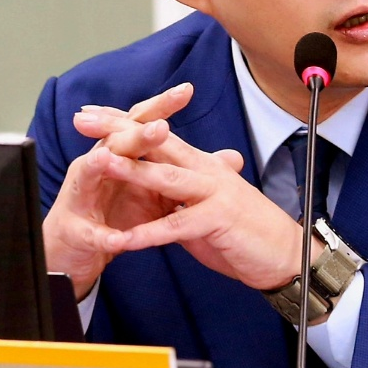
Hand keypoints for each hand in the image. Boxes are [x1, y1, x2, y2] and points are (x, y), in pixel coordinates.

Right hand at [42, 84, 194, 297]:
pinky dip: (101, 235)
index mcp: (121, 153)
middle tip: (159, 126)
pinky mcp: (74, 230)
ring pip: (88, 175)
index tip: (188, 89)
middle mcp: (96, 166)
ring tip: (110, 159)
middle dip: (135, 133)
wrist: (81, 250)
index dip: (162, 107)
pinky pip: (89, 232)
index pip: (142, 123)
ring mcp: (81, 196)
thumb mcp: (160, 191)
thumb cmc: (119, 213)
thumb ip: (190, 170)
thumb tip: (234, 157)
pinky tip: (114, 239)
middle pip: (116, 141)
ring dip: (99, 166)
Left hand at [69, 90, 305, 292]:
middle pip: (157, 143)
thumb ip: (181, 196)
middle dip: (118, 130)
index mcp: (201, 164)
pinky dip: (149, 234)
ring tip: (100, 163)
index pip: (158, 136)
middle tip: (82, 119)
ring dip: (132, 170)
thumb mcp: (207, 205)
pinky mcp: (218, 219)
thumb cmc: (246, 230)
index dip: (124, 122)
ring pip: (166, 177)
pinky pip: (177, 226)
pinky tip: (124, 240)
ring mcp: (214, 192)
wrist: (285, 254)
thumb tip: (158, 192)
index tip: (90, 113)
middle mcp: (207, 170)